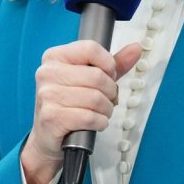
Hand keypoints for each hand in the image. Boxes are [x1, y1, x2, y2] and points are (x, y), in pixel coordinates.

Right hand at [21, 40, 141, 183]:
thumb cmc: (71, 102)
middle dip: (110, 91)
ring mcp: (47, 95)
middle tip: (107, 99)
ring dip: (106, 109)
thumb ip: (114, 63)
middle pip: (96, 76)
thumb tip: (136, 48)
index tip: (109, 75)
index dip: (108, 64)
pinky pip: (89, 117)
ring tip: (101, 112)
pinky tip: (95, 123)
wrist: (49, 134)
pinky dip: (100, 122)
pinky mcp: (51, 117)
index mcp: (55, 56)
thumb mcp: (91, 78)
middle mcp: (47, 72)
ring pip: (95, 98)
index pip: (90, 48)